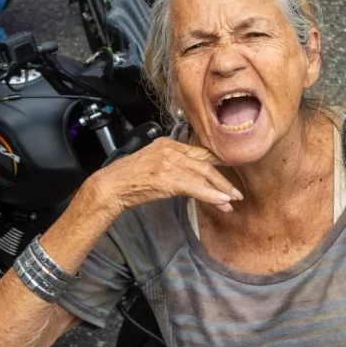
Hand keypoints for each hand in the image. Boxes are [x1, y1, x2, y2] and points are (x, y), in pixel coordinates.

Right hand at [93, 137, 243, 216]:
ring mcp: (168, 163)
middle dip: (222, 180)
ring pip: (203, 175)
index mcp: (168, 144)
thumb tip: (193, 175)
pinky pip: (195, 187)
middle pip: (205, 164)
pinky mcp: (166, 178)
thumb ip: (173, 164)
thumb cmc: (128, 179)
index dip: (217, 164)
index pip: (199, 153)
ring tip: (231, 201)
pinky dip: (210, 195)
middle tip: (235, 193)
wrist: (110, 186)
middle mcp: (170, 150)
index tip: (230, 173)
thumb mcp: (153, 164)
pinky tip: (220, 202)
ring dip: (220, 190)